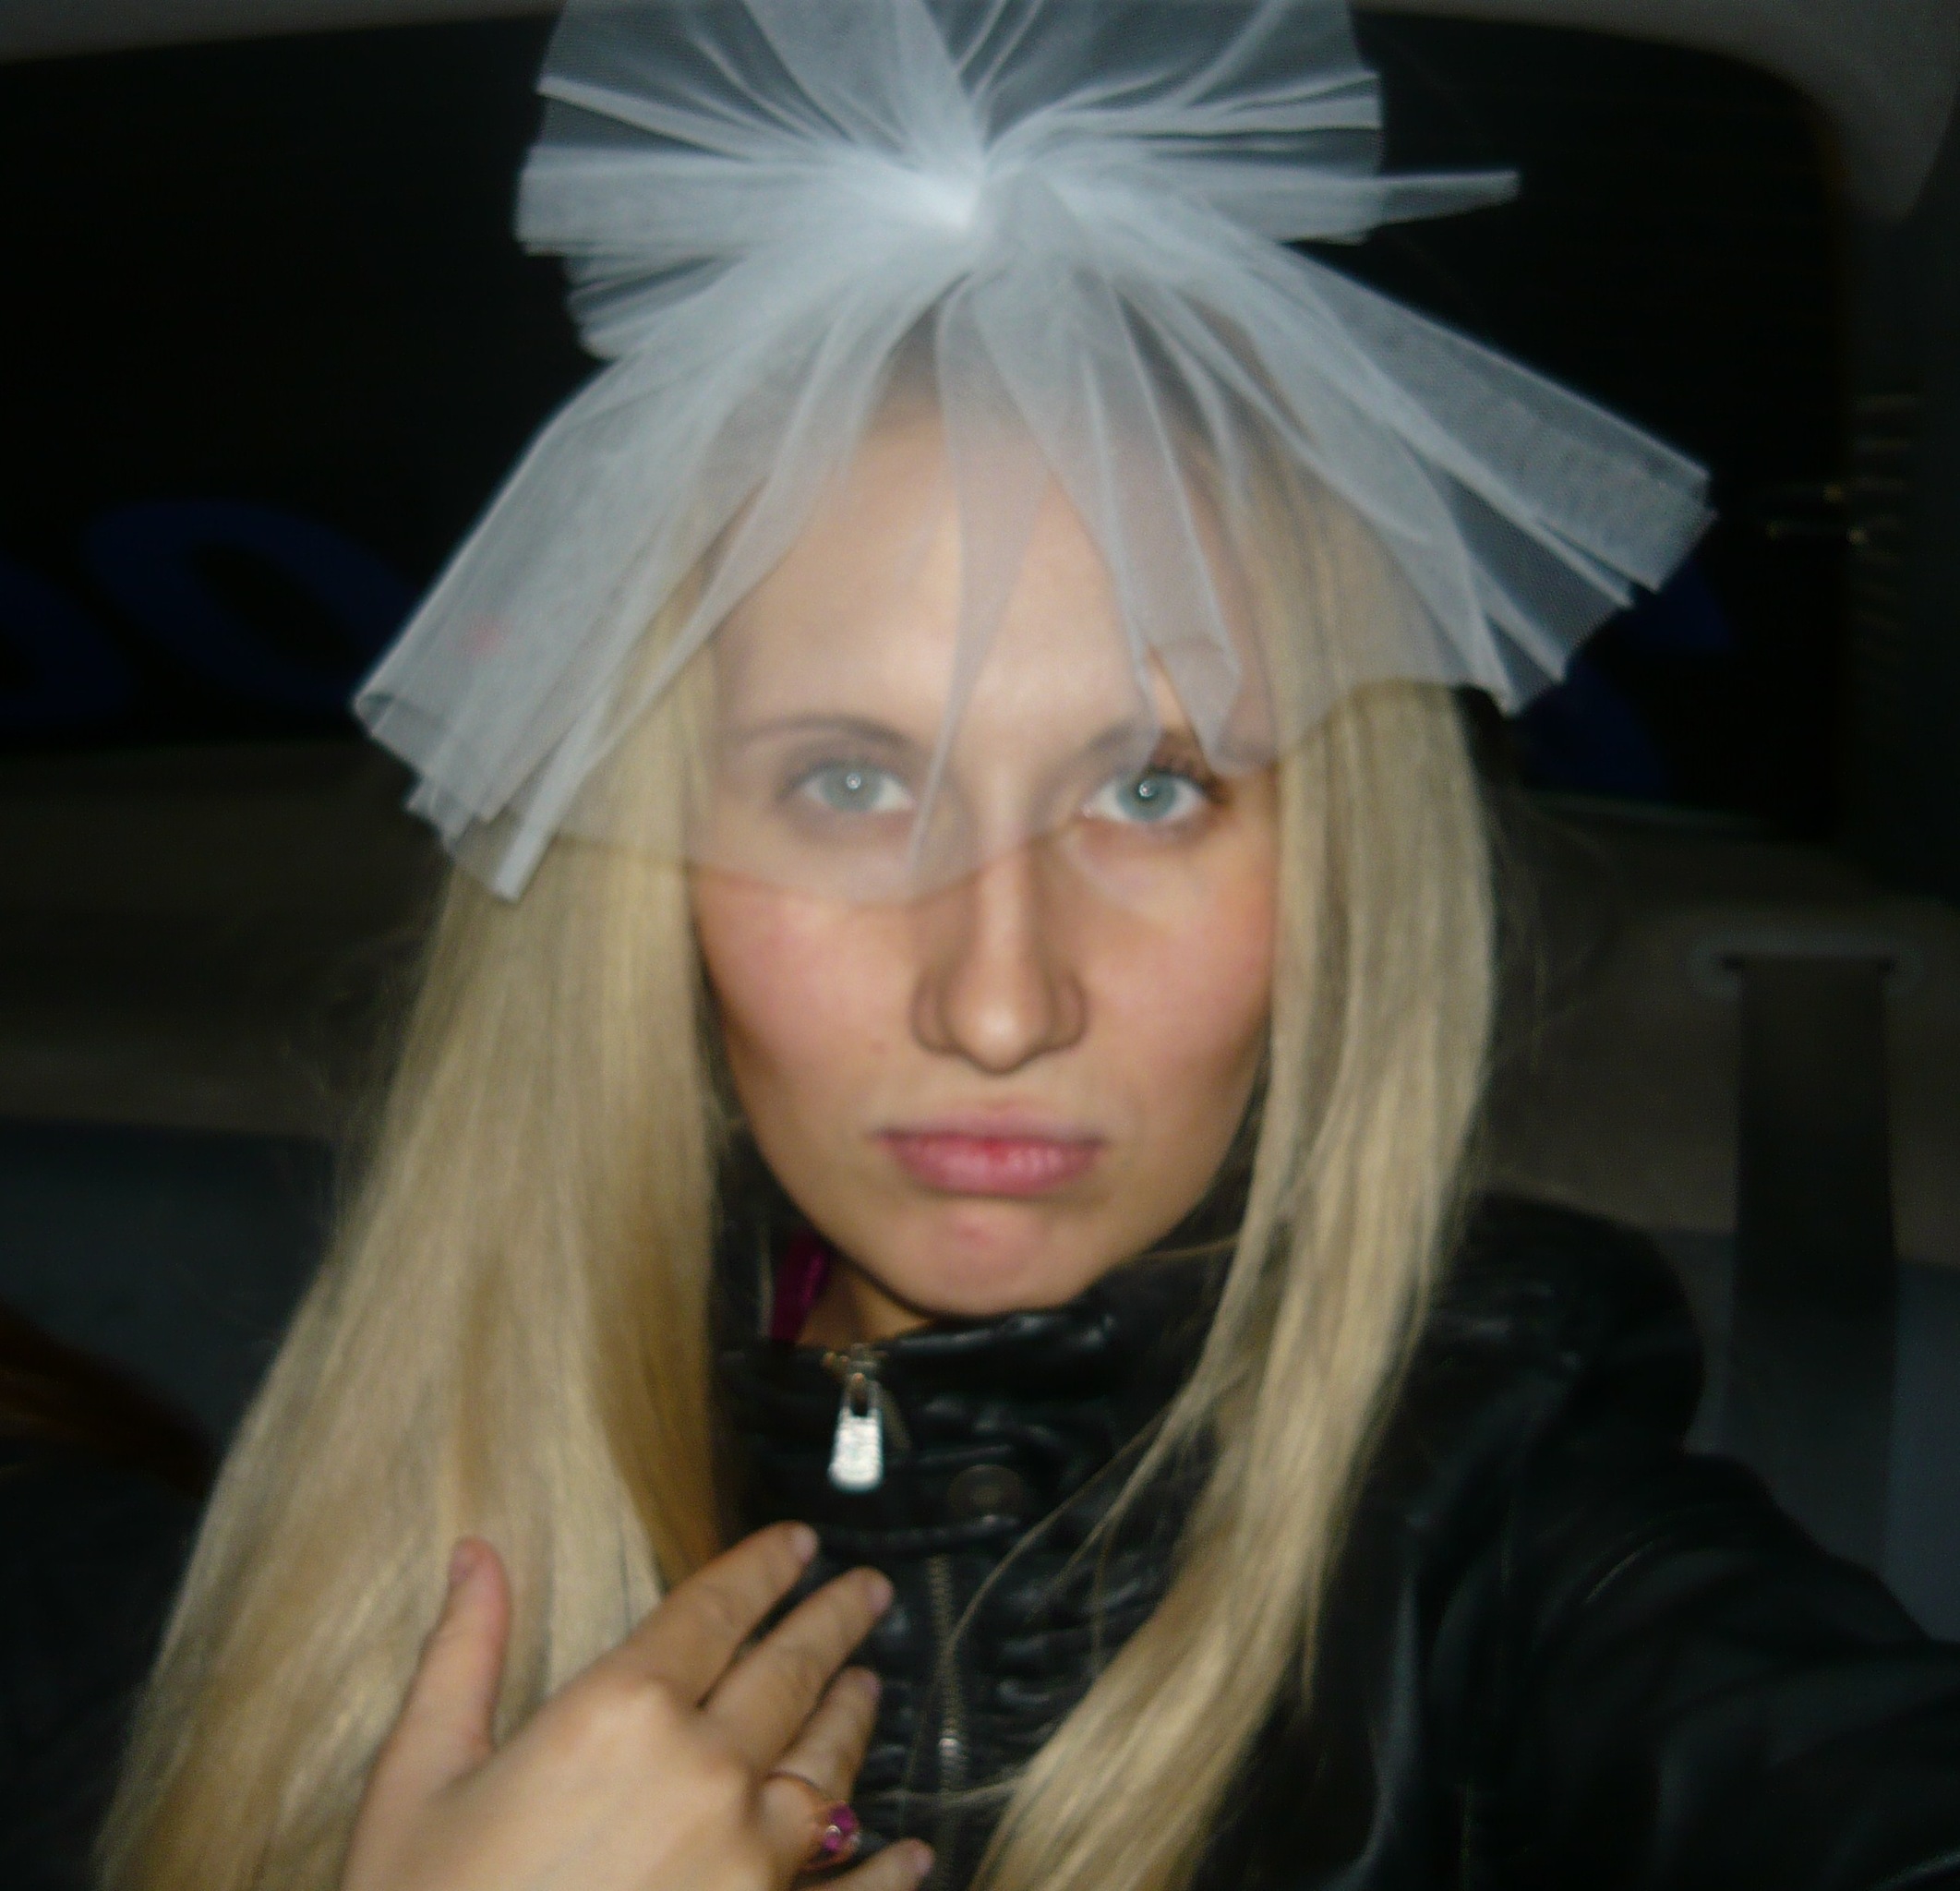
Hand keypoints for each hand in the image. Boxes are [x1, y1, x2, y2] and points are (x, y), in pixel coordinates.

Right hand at [342, 1523, 931, 1890]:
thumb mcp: (418, 1780)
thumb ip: (463, 1655)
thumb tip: (476, 1554)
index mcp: (619, 1713)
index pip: (714, 1611)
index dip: (762, 1569)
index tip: (799, 1543)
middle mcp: (702, 1772)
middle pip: (789, 1675)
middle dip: (831, 1623)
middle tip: (868, 1592)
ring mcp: (746, 1860)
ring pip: (822, 1769)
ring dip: (851, 1720)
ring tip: (868, 1687)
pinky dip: (885, 1872)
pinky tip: (912, 1853)